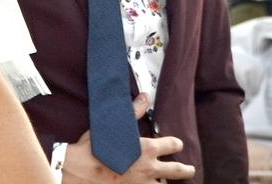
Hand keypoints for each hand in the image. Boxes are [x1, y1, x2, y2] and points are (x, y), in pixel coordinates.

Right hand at [61, 95, 195, 182]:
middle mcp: (149, 168)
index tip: (177, 144)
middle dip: (185, 170)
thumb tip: (145, 96)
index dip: (176, 144)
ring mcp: (142, 183)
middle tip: (190, 169)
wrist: (81, 170)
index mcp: (147, 149)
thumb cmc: (96, 146)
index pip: (172, 145)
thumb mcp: (115, 124)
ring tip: (170, 183)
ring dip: (168, 183)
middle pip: (177, 170)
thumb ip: (133, 110)